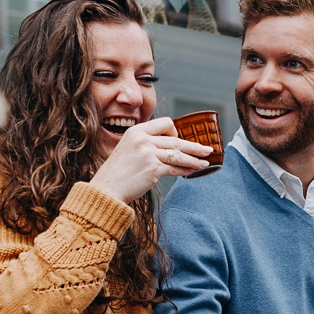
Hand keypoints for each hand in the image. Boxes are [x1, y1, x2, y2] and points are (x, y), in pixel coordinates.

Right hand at [88, 118, 212, 203]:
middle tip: (207, 149)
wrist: (106, 190)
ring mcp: (148, 153)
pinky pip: (175, 168)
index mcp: (136, 131)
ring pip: (179, 154)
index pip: (164, 122)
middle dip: (194, 146)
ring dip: (194, 159)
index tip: (181, 139)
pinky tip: (192, 172)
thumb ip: (145, 144)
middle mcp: (143, 139)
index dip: (176, 131)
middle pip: (176, 139)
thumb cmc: (117, 173)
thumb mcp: (128, 149)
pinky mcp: (153, 169)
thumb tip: (169, 148)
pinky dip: (186, 170)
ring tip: (205, 162)